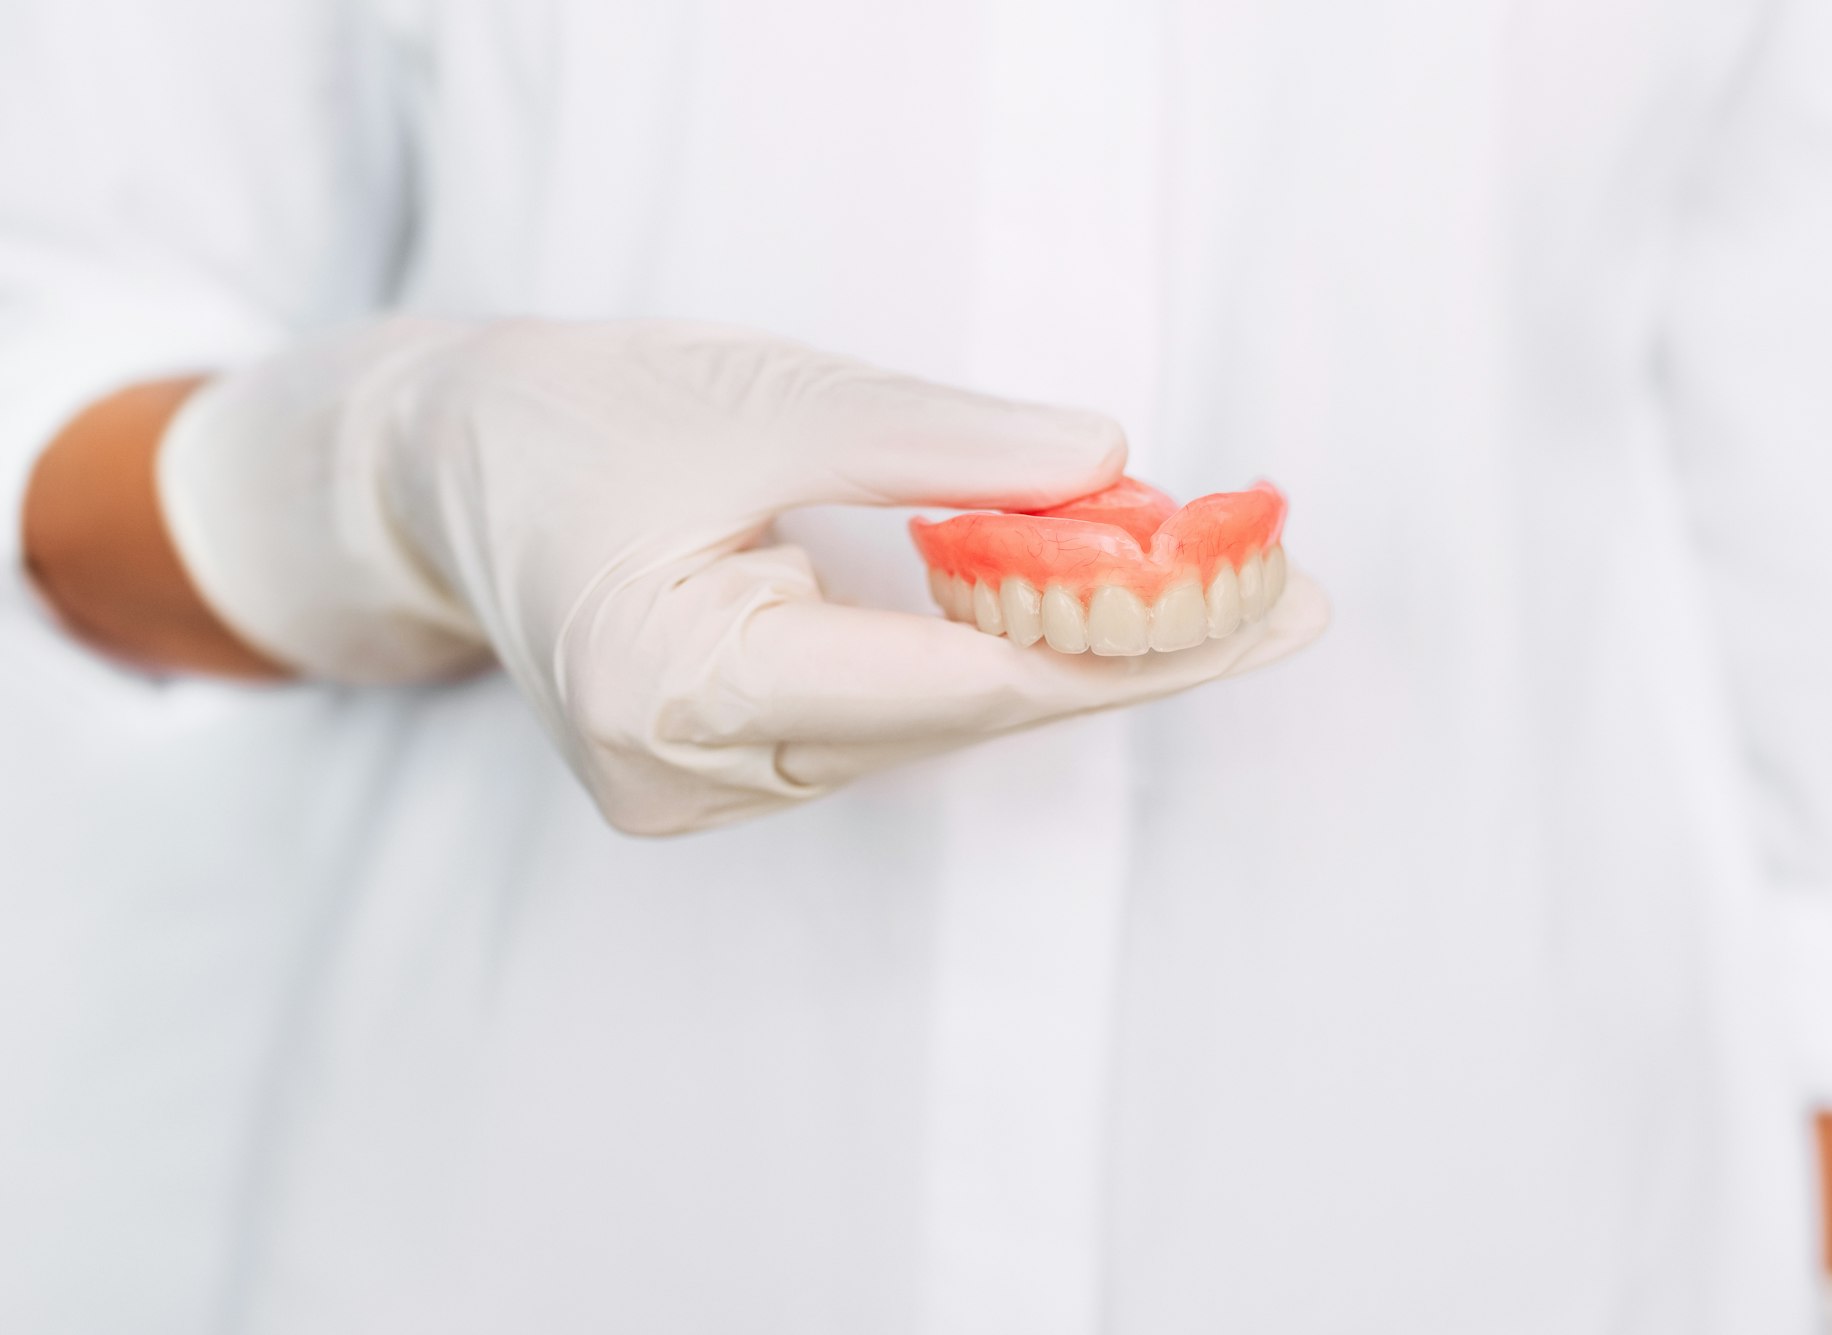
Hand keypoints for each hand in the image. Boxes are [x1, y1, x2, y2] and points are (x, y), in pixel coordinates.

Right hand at [158, 318, 1327, 832]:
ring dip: (1060, 652)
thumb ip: (938, 444)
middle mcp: (682, 774)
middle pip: (960, 721)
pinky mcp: (715, 778)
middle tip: (1279, 594)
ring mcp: (696, 793)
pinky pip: (888, 725)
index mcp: (669, 684)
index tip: (1260, 602)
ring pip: (933, 729)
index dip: (1123, 646)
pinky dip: (983, 661)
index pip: (953, 686)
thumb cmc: (573, 419)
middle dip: (1122, 650)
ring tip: (1199, 579)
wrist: (441, 471)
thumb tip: (1113, 466)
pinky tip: (1074, 610)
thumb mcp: (763, 397)